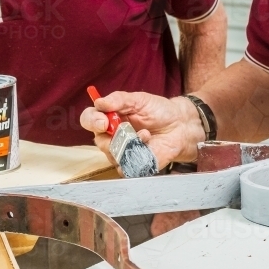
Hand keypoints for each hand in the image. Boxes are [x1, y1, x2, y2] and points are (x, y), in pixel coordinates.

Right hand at [80, 92, 204, 173]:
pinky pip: (126, 168)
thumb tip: (99, 102)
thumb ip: (119, 99)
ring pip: (113, 156)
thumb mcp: (139, 99)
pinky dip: (137, 158)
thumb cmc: (159, 111)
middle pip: (99, 142)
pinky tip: (148, 147)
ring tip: (146, 134)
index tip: (103, 121)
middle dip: (113, 137)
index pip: (89, 120)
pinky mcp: (134, 165)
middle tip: (127, 129)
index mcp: (110, 117)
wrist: (180, 126)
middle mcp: (112, 136)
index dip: (92, 121)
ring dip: (130, 144)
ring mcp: (122, 152)